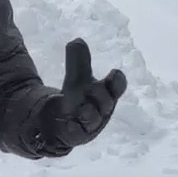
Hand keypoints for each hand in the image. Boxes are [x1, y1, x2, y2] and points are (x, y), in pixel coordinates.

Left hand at [39, 39, 126, 153]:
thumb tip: (77, 40)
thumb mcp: (77, 80)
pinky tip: (68, 124)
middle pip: (106, 103)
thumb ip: (78, 61)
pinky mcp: (75, 136)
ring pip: (93, 119)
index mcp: (105, 94)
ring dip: (89, 113)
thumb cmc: (77, 100)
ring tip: (82, 108)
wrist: (60, 126)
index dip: (117, 82)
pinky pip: (76, 133)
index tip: (114, 73)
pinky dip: (73, 129)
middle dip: (100, 95)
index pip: (117, 87)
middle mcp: (101, 111)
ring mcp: (89, 125)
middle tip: (89, 87)